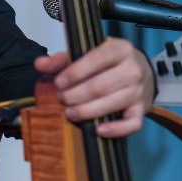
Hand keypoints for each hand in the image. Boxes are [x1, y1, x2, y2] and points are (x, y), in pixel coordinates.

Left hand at [33, 37, 154, 137]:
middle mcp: (133, 69)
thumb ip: (62, 59)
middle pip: (101, 85)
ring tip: (69, 113)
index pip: (97, 59)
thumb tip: (39, 64)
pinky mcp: (142, 110)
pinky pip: (132, 124)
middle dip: (76, 94)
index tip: (59, 83)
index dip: (75, 72)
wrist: (140, 70)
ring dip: (87, 111)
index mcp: (120, 49)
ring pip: (112, 104)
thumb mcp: (88, 53)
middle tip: (61, 98)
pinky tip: (98, 130)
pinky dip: (116, 129)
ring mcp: (139, 91)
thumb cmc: (108, 63)